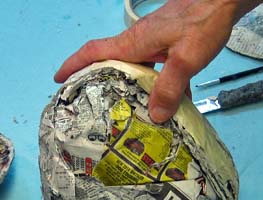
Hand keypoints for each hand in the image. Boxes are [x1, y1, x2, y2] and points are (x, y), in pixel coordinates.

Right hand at [54, 0, 262, 122]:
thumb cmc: (203, 20)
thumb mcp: (186, 58)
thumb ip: (170, 87)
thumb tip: (155, 116)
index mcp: (134, 42)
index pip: (94, 52)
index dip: (74, 65)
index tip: (59, 79)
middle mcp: (140, 42)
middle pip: (110, 63)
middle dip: (98, 82)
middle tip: (92, 106)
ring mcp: (155, 42)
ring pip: (135, 68)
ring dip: (130, 88)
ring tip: (130, 113)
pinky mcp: (170, 44)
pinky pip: (156, 68)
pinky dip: (159, 86)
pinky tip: (172, 104)